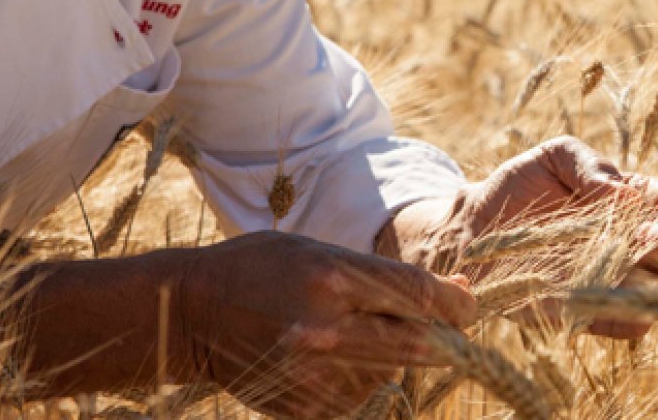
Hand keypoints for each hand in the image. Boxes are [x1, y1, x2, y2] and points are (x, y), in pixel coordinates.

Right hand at [178, 231, 475, 416]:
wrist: (189, 315)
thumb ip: (387, 276)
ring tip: (351, 335)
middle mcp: (325, 329)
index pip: (419, 296)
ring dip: (393, 358)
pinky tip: (331, 360)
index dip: (456, 304)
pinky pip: (361, 397)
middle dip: (445, 338)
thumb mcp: (321, 253)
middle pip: (418, 343)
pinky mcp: (306, 407)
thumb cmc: (262, 269)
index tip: (468, 306)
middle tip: (450, 331)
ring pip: (391, 373)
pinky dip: (362, 380)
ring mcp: (313, 375)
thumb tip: (462, 291)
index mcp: (331, 279)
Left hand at [380, 136, 657, 338]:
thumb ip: (591, 166)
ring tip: (640, 274)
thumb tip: (625, 194)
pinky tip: (624, 312)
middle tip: (654, 238)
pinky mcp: (571, 311)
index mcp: (632, 204)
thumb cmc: (521, 184)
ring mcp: (603, 282)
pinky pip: (604, 321)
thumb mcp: (556, 156)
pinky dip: (616, 318)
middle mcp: (627, 247)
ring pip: (646, 294)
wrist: (471, 225)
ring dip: (649, 287)